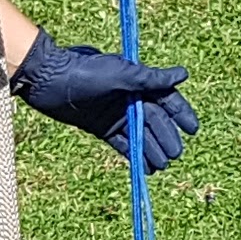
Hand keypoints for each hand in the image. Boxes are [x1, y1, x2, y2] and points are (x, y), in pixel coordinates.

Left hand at [12, 38, 198, 171]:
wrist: (48, 80)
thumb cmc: (85, 71)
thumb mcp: (120, 74)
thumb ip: (150, 79)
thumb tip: (183, 74)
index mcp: (137, 83)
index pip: (166, 99)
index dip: (181, 114)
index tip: (193, 130)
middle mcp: (129, 99)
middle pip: (155, 121)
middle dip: (167, 138)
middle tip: (175, 154)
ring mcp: (116, 114)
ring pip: (140, 135)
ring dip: (152, 149)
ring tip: (163, 165)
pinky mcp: (102, 127)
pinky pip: (122, 144)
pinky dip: (134, 155)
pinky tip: (145, 168)